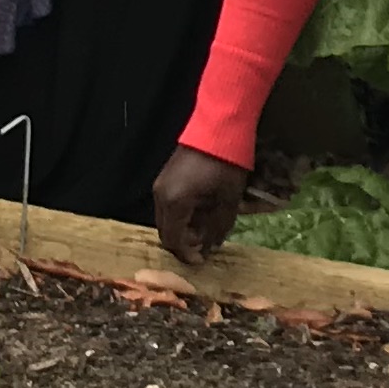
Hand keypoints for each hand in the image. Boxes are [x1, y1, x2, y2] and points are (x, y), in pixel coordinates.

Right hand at [154, 146, 249, 263]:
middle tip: (203, 247)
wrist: (218, 127)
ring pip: (166, 219)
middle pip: (166, 231)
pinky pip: (167, 205)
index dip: (187, 254)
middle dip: (183, 243)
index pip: (174, 240)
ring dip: (182, 229)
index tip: (202, 260)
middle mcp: (161, 196)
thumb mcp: (228, 200)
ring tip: (204, 230)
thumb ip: (219, 227)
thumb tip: (212, 246)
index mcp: (175, 203)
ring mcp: (160, 185)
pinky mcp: (164, 177)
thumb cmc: (225, 164)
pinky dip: (180, 216)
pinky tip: (199, 213)